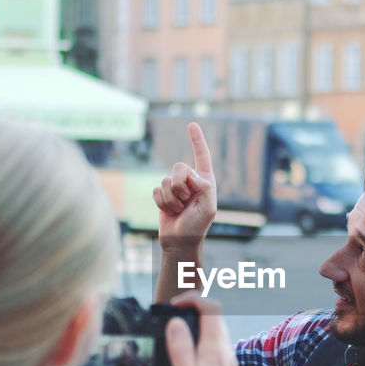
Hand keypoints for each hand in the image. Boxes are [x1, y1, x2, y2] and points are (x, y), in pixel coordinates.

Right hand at [153, 122, 216, 254]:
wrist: (180, 241)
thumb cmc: (197, 226)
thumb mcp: (208, 207)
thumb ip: (204, 187)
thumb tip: (190, 173)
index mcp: (205, 181)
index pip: (202, 156)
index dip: (197, 140)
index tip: (192, 124)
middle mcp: (190, 181)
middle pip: (178, 167)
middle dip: (180, 187)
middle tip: (186, 203)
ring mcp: (175, 188)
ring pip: (165, 181)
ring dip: (171, 199)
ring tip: (179, 211)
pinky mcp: (163, 195)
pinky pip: (156, 190)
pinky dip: (162, 203)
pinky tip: (169, 212)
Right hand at [163, 293, 249, 365]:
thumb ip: (181, 350)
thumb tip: (176, 322)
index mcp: (215, 352)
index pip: (211, 308)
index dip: (192, 299)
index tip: (172, 305)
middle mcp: (225, 355)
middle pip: (214, 319)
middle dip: (192, 312)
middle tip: (169, 318)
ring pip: (213, 334)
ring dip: (195, 329)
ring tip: (172, 338)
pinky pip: (212, 351)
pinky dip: (198, 345)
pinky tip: (183, 361)